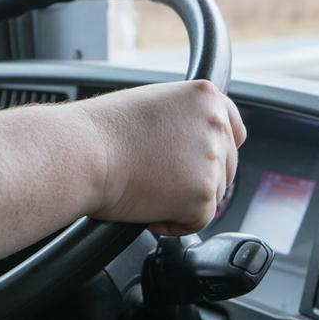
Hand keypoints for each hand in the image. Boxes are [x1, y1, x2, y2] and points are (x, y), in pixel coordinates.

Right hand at [81, 80, 245, 235]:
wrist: (83, 153)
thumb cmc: (100, 132)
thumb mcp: (152, 105)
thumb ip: (182, 120)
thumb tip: (191, 146)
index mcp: (205, 96)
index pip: (235, 130)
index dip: (217, 151)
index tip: (200, 164)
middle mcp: (215, 124)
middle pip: (226, 167)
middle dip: (197, 179)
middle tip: (161, 181)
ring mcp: (211, 160)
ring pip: (213, 195)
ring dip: (184, 200)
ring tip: (148, 191)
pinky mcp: (202, 195)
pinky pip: (198, 221)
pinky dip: (174, 223)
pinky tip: (148, 210)